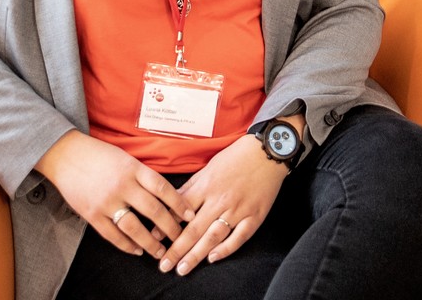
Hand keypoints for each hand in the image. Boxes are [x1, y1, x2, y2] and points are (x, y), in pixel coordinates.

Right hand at [35, 131, 189, 259]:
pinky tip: (137, 250)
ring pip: (134, 228)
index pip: (162, 188)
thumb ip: (143, 175)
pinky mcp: (92, 214)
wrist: (65, 155)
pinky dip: (127, 245)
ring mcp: (106, 201)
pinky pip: (113, 235)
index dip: (179, 204)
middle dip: (170, 227)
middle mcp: (121, 185)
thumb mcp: (125, 158)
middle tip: (180, 237)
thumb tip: (166, 195)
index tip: (190, 215)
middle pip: (153, 210)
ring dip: (150, 243)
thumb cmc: (99, 155)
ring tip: (160, 251)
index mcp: (132, 168)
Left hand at [163, 128, 292, 275]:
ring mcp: (238, 210)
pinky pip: (239, 237)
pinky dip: (226, 249)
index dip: (166, 226)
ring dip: (196, 255)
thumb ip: (191, 188)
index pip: (181, 211)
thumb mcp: (208, 168)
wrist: (268, 151)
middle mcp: (220, 200)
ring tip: (182, 269)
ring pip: (213, 236)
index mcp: (206, 186)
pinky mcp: (255, 216)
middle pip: (194, 229)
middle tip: (163, 266)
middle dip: (177, 250)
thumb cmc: (235, 158)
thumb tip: (171, 204)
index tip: (154, 240)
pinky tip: (212, 259)